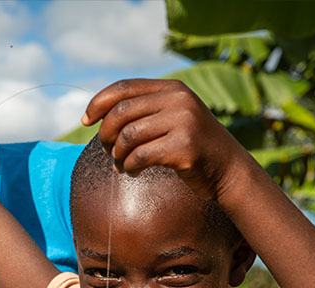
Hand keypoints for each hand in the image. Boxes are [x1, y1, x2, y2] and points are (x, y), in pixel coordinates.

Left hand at [82, 78, 253, 203]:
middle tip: (107, 151)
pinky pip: (139, 157)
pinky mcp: (184, 147)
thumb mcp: (171, 118)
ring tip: (121, 164)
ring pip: (127, 136)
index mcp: (172, 88)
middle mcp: (179, 100)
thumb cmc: (191, 146)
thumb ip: (143, 110)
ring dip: (117, 155)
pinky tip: (133, 172)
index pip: (124, 87)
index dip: (98, 103)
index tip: (85, 121)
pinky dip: (129, 167)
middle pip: (121, 112)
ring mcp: (183, 122)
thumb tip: (97, 115)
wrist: (229, 169)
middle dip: (105, 135)